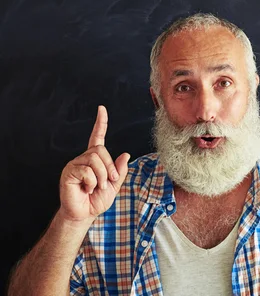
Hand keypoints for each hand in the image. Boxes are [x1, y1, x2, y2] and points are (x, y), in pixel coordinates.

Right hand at [59, 105, 129, 223]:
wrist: (84, 215)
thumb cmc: (96, 200)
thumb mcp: (114, 185)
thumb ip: (119, 170)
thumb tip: (125, 154)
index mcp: (95, 158)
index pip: (98, 136)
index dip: (101, 122)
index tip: (102, 109)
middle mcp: (84, 158)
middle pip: (100, 150)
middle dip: (109, 167)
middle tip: (108, 182)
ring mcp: (75, 164)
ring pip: (95, 159)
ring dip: (101, 176)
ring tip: (96, 187)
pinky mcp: (68, 172)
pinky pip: (86, 171)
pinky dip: (92, 182)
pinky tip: (86, 189)